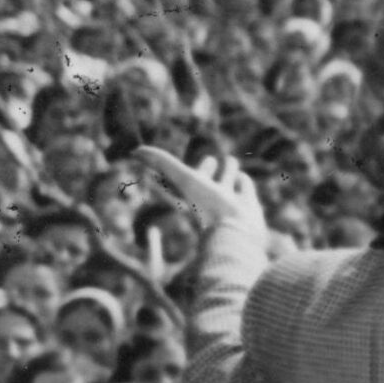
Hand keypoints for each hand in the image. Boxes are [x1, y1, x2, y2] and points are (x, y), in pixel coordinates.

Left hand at [137, 146, 265, 244]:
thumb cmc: (208, 207)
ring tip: (231, 161)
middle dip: (208, 167)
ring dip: (228, 171)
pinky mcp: (249, 204)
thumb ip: (162, 162)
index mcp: (194, 190)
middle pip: (207, 178)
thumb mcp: (183, 179)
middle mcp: (210, 195)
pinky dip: (243, 182)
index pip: (188, 174)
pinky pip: (245, 188)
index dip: (185, 166)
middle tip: (210, 160)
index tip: (180, 160)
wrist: (236, 231)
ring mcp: (230, 199)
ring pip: (228, 181)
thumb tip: (134, 150)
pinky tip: (242, 179)